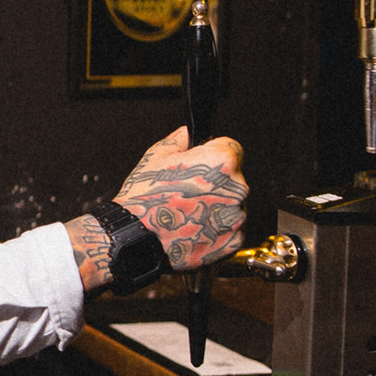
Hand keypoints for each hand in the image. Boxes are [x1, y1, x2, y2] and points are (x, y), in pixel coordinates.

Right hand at [115, 126, 245, 270]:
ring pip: (232, 204)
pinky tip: (194, 227)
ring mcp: (236, 217)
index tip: (202, 163)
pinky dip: (216, 229)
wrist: (138, 239)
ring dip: (217, 205)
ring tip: (188, 211)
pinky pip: (230, 229)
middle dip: (215, 181)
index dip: (213, 153)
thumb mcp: (156, 156)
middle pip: (233, 177)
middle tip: (188, 190)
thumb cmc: (146, 199)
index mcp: (222, 162)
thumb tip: (187, 134)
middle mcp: (237, 189)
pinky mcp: (234, 241)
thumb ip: (180, 139)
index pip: (232, 147)